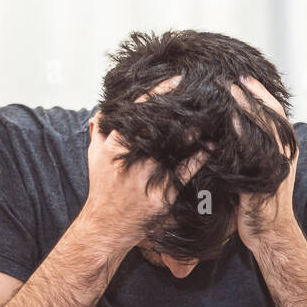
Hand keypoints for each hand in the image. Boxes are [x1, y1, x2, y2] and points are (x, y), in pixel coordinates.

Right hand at [82, 75, 208, 249]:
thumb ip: (99, 132)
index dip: (158, 94)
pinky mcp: (163, 194)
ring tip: (212, 114)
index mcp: (114, 146)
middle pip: (161, 127)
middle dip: (181, 110)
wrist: (107, 226)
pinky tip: (212, 147)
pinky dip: (200, 158)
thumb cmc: (102, 190)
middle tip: (202, 93)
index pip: (138, 111)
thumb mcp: (94, 158)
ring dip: (195, 131)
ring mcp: (148, 176)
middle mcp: (131, 159)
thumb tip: (102, 111)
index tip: (177, 80)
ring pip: (176, 147)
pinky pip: (186, 171)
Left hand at [228, 76, 297, 248]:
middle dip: (251, 93)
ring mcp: (278, 165)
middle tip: (232, 76)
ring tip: (229, 89)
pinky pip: (254, 149)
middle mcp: (285, 154)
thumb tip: (233, 126)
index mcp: (285, 149)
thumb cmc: (259, 204)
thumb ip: (253, 150)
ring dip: (247, 106)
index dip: (260, 93)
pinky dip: (243, 131)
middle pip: (271, 114)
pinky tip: (230, 117)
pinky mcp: (267, 178)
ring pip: (265, 127)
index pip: (275, 112)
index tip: (242, 77)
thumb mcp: (259, 171)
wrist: (270, 235)